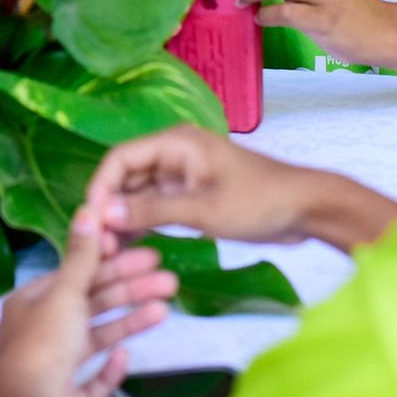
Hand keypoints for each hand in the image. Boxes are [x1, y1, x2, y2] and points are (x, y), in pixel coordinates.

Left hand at [0, 209, 177, 396]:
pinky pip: (89, 382)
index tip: (148, 256)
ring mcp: (49, 369)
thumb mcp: (65, 294)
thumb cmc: (42, 346)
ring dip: (127, 324)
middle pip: (90, 306)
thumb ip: (82, 256)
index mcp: (30, 303)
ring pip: (94, 341)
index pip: (78, 276)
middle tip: (169, 282)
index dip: (114, 264)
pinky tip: (125, 357)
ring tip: (165, 311)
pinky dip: (108, 370)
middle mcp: (36, 333)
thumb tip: (89, 209)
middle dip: (130, 293)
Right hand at [88, 124, 396, 252]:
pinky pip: (156, 206)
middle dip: (108, 208)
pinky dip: (143, 224)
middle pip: (125, 177)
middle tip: (97, 246)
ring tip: (109, 252)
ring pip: (138, 194)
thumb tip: (105, 214)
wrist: (306, 210)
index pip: (119, 159)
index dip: (99, 188)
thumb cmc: (260, 202)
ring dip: (123, 219)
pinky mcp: (191, 194)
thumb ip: (153, 210)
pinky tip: (130, 248)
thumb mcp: (203, 209)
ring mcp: (182, 174)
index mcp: (176, 143)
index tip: (89, 222)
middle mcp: (173, 153)